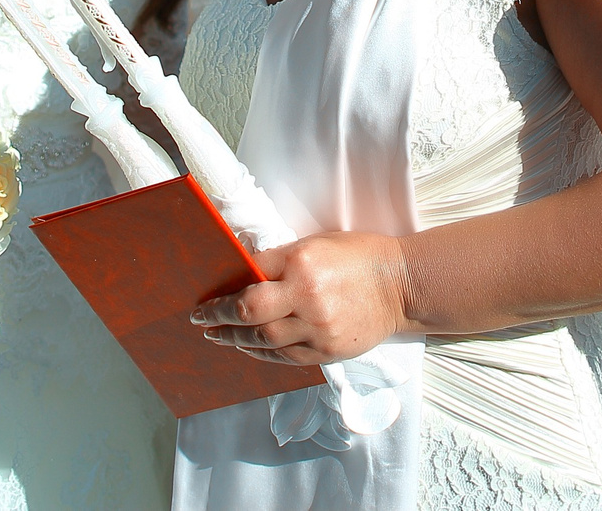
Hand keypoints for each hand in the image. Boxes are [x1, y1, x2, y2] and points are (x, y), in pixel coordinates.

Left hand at [190, 232, 406, 364]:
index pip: (250, 275)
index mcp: (303, 260)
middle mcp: (308, 295)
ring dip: (234, 339)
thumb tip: (242, 273)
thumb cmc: (359, 256)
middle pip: (249, 312)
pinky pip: (284, 357)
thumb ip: (281, 259)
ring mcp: (318, 328)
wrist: (402, 285)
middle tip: (200, 320)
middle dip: (218, 318)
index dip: (223, 289)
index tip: (205, 298)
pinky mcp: (327, 351)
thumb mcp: (317, 244)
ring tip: (218, 336)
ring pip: (263, 339)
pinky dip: (261, 353)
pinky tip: (248, 347)